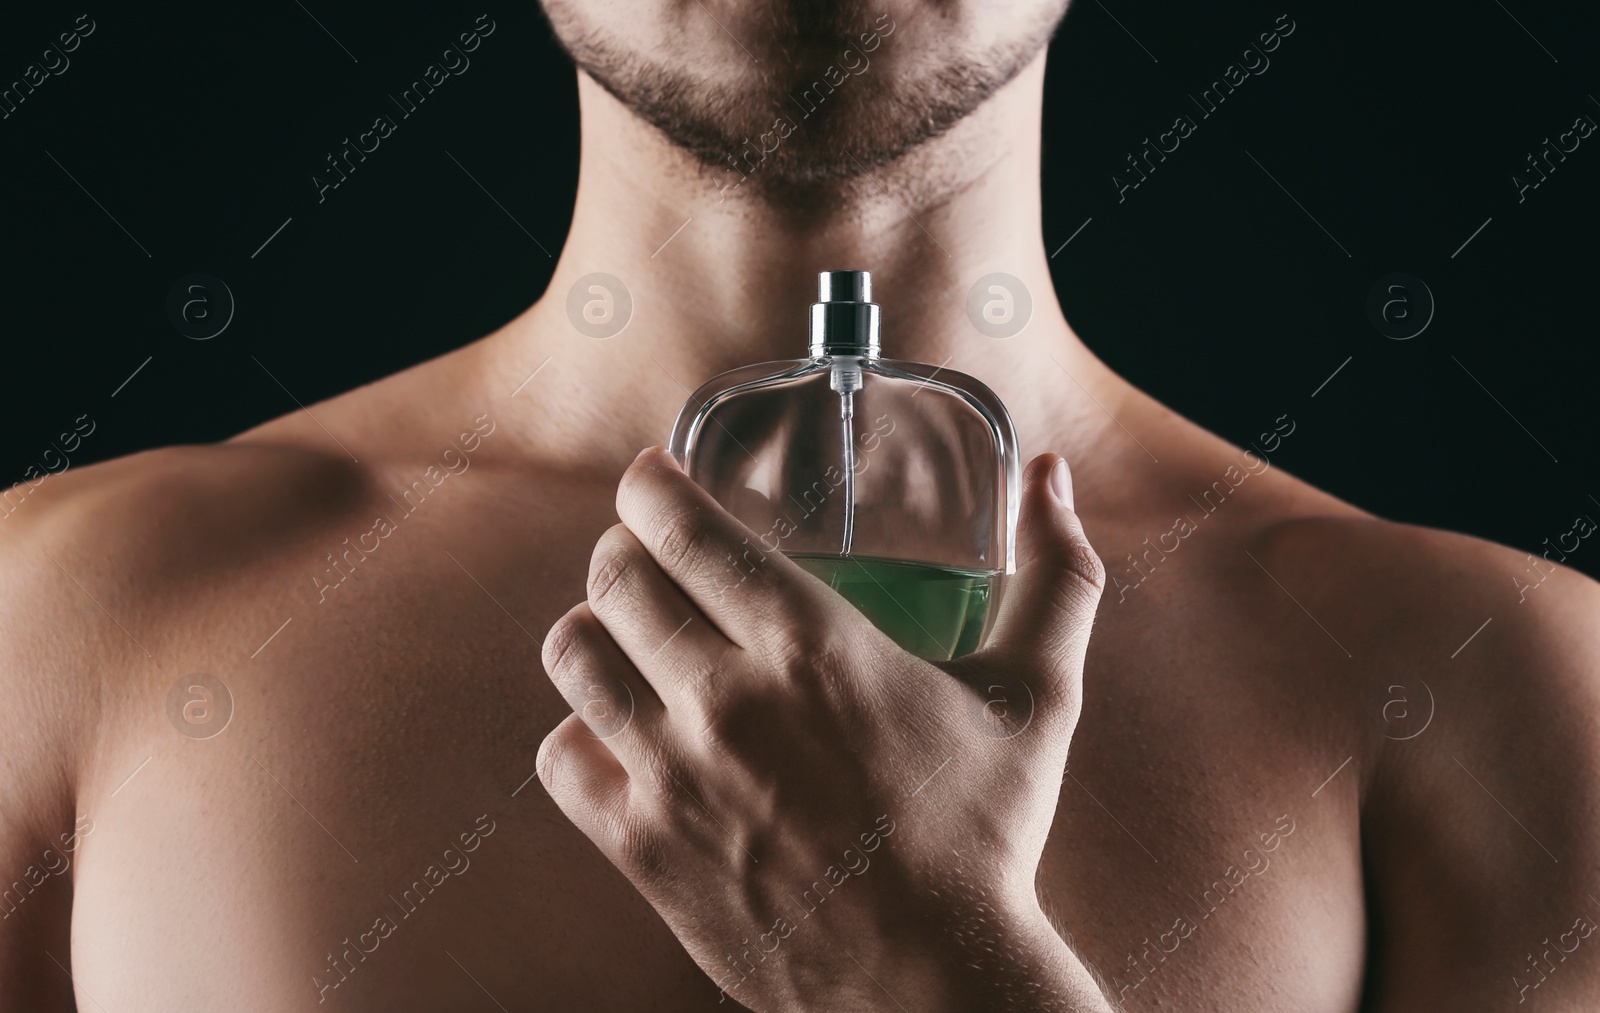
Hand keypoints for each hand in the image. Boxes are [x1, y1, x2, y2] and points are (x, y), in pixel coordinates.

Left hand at [536, 448, 1110, 1011]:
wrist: (933, 983)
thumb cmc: (987, 835)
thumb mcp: (1038, 696)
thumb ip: (1056, 575)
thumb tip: (1052, 475)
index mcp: (810, 643)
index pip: (682, 528)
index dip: (647, 488)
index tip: (651, 481)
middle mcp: (725, 697)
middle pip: (615, 579)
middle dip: (621, 549)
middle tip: (648, 556)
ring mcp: (672, 776)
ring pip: (572, 656)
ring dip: (592, 628)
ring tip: (626, 634)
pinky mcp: (640, 848)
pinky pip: (560, 756)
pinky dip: (579, 730)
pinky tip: (618, 730)